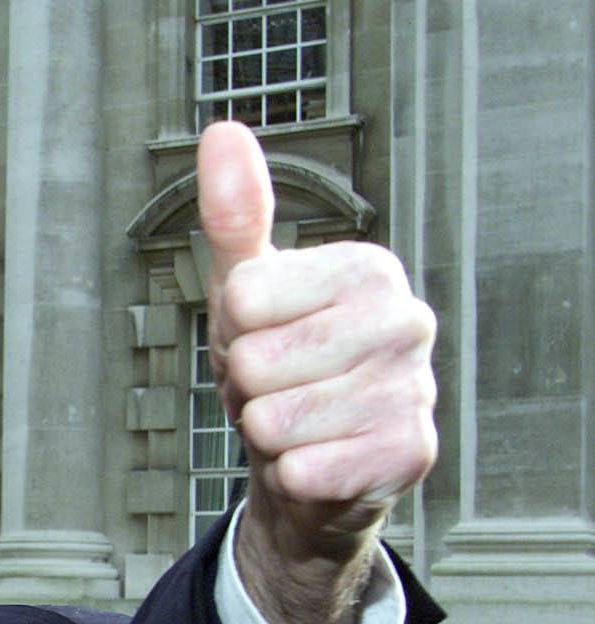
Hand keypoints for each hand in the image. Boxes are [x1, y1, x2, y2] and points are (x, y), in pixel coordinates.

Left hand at [199, 122, 436, 623]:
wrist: (312, 461)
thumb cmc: (281, 367)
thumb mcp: (245, 290)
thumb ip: (235, 215)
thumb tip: (222, 135)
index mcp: (367, 269)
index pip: (243, 299)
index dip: (231, 330)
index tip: (259, 337)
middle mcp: (405, 321)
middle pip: (255, 362)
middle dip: (245, 387)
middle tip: (275, 389)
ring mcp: (414, 389)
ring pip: (274, 420)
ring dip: (266, 434)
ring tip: (295, 423)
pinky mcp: (408, 454)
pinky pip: (304, 470)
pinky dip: (289, 475)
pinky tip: (315, 461)